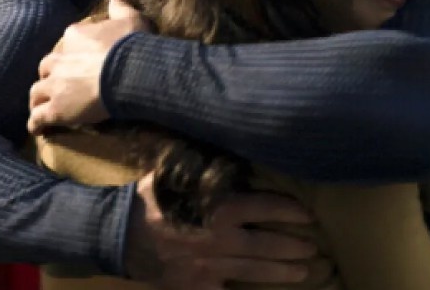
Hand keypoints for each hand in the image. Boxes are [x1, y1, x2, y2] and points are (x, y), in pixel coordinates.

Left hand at [27, 0, 150, 133]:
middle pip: (46, 66)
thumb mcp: (131, 19)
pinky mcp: (56, 109)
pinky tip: (38, 129)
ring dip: (38, 98)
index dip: (73, 52)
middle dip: (50, 74)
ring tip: (43, 106)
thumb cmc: (131, 45)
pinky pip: (38, 117)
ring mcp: (55, 85)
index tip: (82, 60)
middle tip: (60, 83)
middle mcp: (59, 59)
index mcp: (75, 36)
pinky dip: (36, 123)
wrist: (130, 72)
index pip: (68, 42)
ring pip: (36, 91)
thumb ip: (120, 8)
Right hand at [125, 173, 333, 289]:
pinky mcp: (198, 287)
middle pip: (269, 244)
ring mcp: (211, 267)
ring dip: (284, 271)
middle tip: (313, 247)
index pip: (266, 208)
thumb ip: (209, 167)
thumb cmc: (150, 198)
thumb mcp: (179, 173)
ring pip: (257, 271)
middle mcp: (221, 239)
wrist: (116, 234)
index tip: (307, 214)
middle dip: (295, 246)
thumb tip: (236, 153)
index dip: (290, 211)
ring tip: (303, 270)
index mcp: (219, 208)